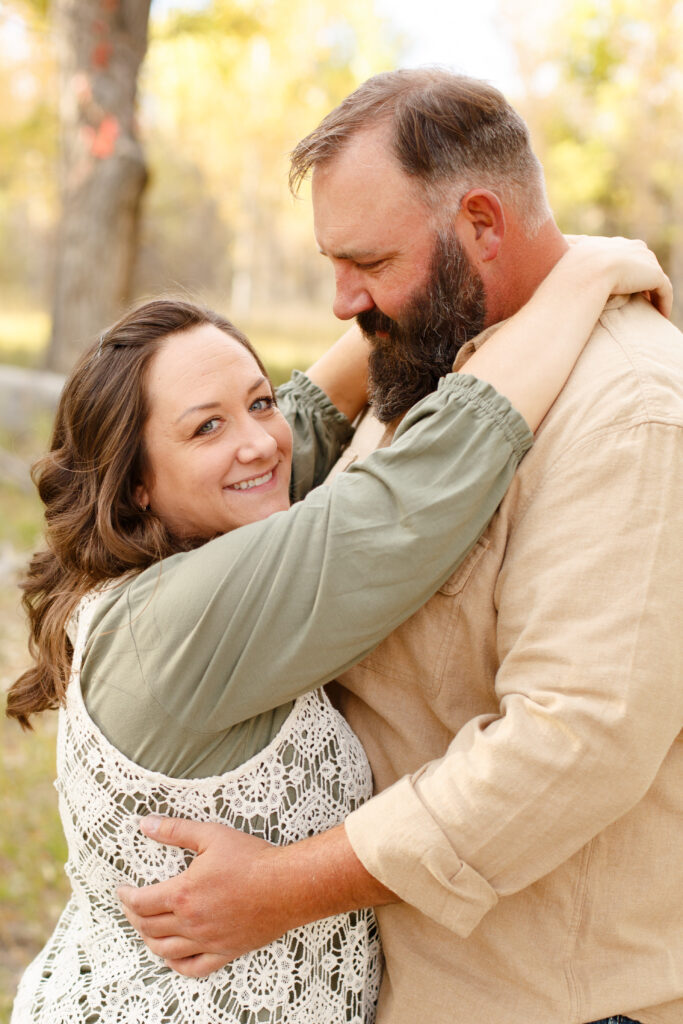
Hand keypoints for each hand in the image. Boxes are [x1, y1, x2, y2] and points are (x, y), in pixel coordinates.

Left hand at [118, 816, 289, 977]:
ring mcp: (208, 941)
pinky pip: (194, 968)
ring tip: (146, 928)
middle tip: (130, 906)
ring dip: (149, 940)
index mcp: (184, 894)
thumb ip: (175, 830)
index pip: (141, 902)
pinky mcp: (226, 951)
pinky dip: (176, 965)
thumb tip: (146, 824)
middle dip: (133, 916)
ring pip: (165, 951)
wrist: (287, 884)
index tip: (121, 890)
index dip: (125, 896)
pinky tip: (172, 956)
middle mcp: (192, 923)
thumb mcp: (211, 835)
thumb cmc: (253, 859)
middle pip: (148, 927)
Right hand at [564, 235, 672, 316]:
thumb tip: (539, 250)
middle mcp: (628, 247)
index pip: (620, 254)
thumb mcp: (558, 262)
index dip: (621, 271)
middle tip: (639, 300)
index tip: (618, 289)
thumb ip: (555, 254)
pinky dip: (663, 303)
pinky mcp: (654, 274)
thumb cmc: (566, 273)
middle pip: (640, 262)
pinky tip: (660, 317)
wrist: (586, 274)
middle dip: (641, 279)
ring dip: (654, 293)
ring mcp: (643, 260)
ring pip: (653, 277)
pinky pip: (664, 290)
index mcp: (607, 244)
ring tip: (651, 311)